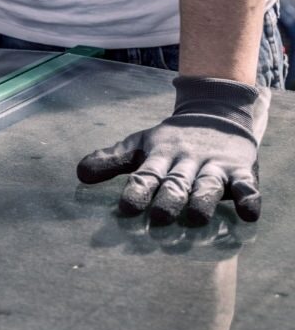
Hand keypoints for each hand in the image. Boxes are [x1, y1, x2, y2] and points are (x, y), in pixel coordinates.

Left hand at [77, 77, 265, 224]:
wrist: (216, 112)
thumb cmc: (170, 141)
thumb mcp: (140, 145)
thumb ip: (111, 160)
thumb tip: (80, 174)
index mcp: (160, 156)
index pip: (146, 174)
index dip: (137, 190)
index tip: (126, 208)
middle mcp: (187, 161)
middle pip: (177, 182)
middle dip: (169, 198)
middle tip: (159, 217)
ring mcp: (214, 166)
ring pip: (209, 185)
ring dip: (203, 200)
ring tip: (196, 217)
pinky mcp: (240, 171)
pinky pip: (246, 185)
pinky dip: (249, 198)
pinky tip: (249, 214)